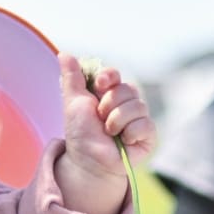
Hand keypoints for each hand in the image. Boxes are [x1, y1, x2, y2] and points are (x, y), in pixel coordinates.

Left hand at [52, 53, 155, 213]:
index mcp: (109, 92)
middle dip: (109, 104)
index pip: (115, 74)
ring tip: (109, 132)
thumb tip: (64, 53)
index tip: (98, 85)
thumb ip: (71, 78)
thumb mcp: (73, 102)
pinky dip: (129, 133)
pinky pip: (145, 124)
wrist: (88, 160)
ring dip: (117, 120)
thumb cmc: (81, 132)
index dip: (108, 77)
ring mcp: (139, 118)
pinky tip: (123, 140)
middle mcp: (127, 102)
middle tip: (100, 117)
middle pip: (127, 89)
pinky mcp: (148, 135)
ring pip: (138, 106)